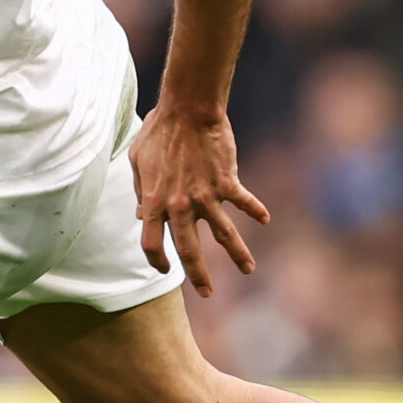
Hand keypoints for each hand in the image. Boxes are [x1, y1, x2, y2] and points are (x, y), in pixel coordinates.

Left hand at [130, 106, 269, 296]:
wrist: (187, 109)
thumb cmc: (159, 131)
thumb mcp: (137, 161)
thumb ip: (141, 191)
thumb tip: (144, 215)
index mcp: (155, 201)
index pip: (151, 244)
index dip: (156, 261)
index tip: (164, 269)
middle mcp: (180, 205)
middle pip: (189, 251)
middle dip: (198, 277)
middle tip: (206, 293)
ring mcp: (205, 196)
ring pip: (224, 235)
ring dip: (237, 255)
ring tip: (248, 270)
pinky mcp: (227, 182)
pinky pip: (244, 202)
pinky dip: (256, 210)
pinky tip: (265, 219)